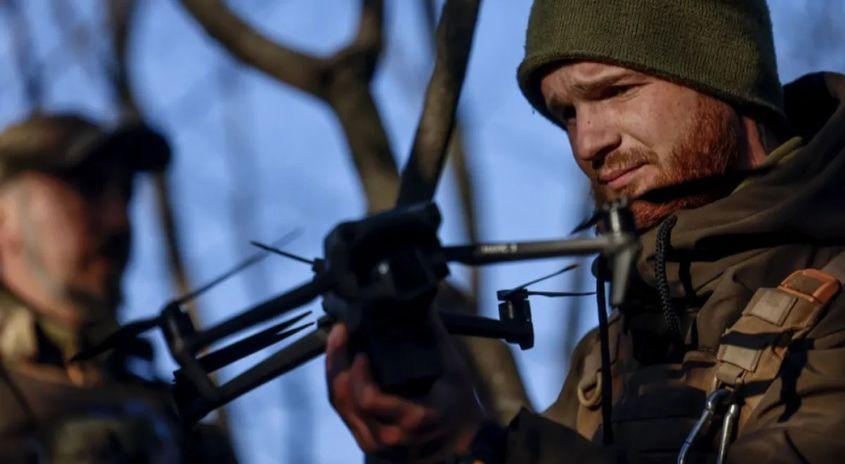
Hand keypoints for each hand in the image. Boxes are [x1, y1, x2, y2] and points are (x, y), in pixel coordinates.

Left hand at [326, 321, 483, 462]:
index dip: (358, 372)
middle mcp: (391, 435)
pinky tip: (339, 361)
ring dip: (334, 369)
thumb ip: (432, 332)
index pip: (369, 399)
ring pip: (341, 404)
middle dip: (338, 361)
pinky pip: (344, 410)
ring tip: (337, 340)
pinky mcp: (366, 441)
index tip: (361, 349)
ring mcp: (376, 442)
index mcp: (414, 417)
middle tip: (340, 333)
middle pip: (347, 399)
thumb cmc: (457, 402)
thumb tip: (418, 298)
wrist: (458, 438)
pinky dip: (338, 382)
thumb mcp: (454, 367)